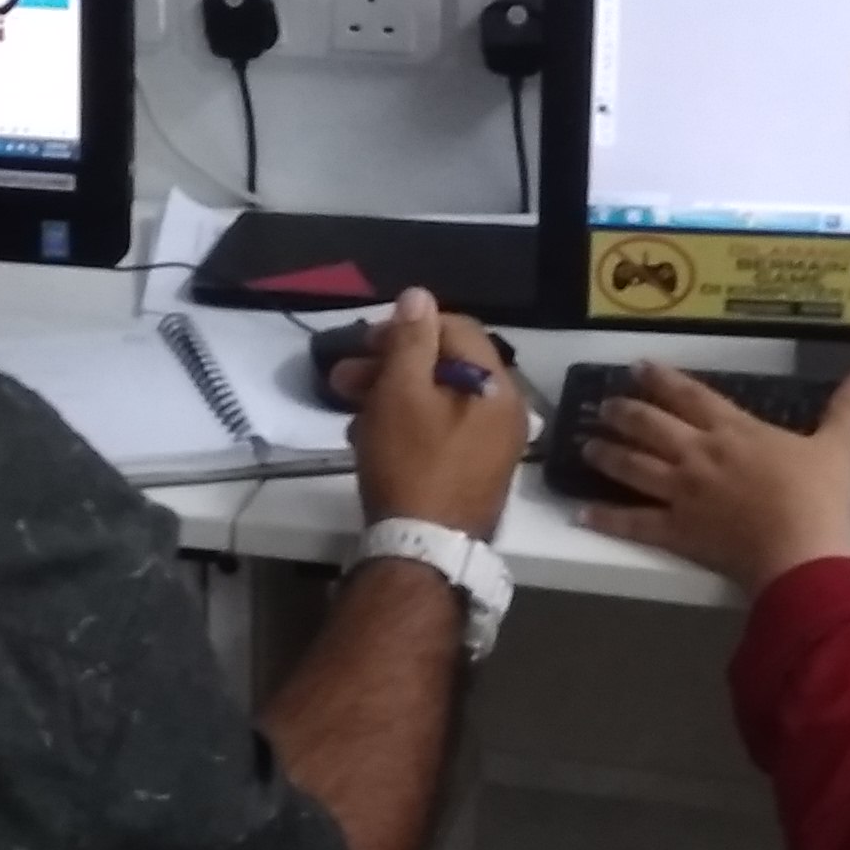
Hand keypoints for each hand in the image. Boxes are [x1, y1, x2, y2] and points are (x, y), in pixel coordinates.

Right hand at [340, 290, 524, 539]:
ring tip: (349, 409)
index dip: (407, 327)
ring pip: (438, 400)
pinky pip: (441, 431)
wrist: (422, 552)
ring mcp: (492, 446)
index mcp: (497, 387)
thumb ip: (410, 341)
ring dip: (391, 395)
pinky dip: (406, 425)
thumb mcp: (401, 394)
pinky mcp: (474, 473)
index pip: (456, 329)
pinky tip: (369, 437)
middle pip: (446, 366)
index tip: (364, 343)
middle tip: (344, 377)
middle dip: (391, 365)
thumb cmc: (410, 465)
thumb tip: (418, 296)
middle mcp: (506, 412)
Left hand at [578, 360, 849, 592]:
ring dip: (607, 454)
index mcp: (735, 431)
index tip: (637, 368)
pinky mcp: (676, 533)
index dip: (662, 379)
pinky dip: (605, 519)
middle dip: (624, 412)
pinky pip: (632, 524)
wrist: (801, 552)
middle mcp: (699, 455)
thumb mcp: (838, 446)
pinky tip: (581, 515)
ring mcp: (682, 493)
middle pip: (651, 426)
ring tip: (587, 445)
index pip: (690, 396)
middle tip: (604, 405)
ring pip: (633, 467)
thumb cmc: (819, 498)